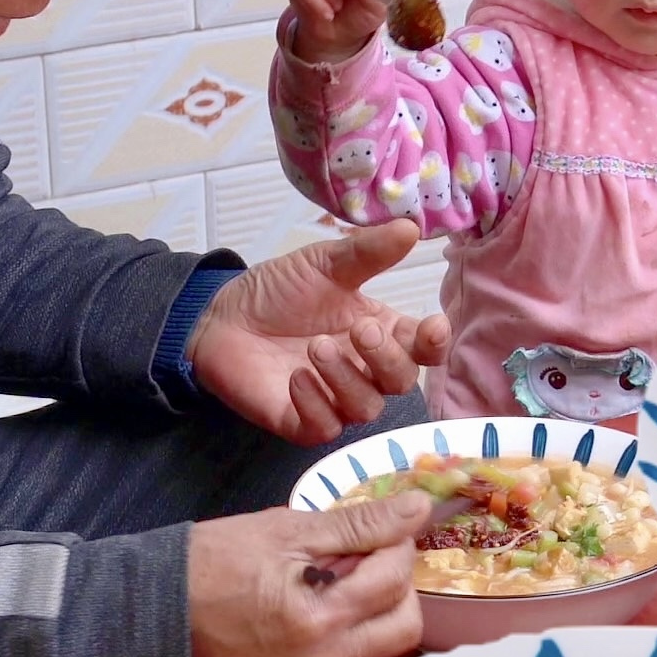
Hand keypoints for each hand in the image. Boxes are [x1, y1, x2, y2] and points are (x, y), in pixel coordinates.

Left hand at [185, 223, 450, 443]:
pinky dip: (315, 404)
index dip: (434, 343)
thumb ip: (368, 252)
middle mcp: (364, 371)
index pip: (423, 349)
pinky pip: (325, 428)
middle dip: (386, 357)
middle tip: (359, 330)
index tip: (433, 326)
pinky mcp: (300, 421)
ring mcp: (334, 399)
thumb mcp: (324, 263)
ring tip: (314, 347)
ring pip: (366, 407)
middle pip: (401, 381)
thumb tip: (410, 228)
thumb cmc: (278, 291)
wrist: (222, 316)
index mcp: (380, 333)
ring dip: (347, 378)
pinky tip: (295, 378)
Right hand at [189, 491, 428, 656]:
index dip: (397, 544)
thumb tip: (418, 507)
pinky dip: (354, 641)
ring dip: (380, 615)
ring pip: (384, 652)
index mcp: (318, 618)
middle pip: (404, 625)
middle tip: (370, 559)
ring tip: (346, 587)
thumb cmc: (209, 565)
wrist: (148, 621)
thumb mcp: (283, 531)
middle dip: (398, 585)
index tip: (381, 528)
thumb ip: (357, 523)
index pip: (394, 578)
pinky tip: (329, 617)